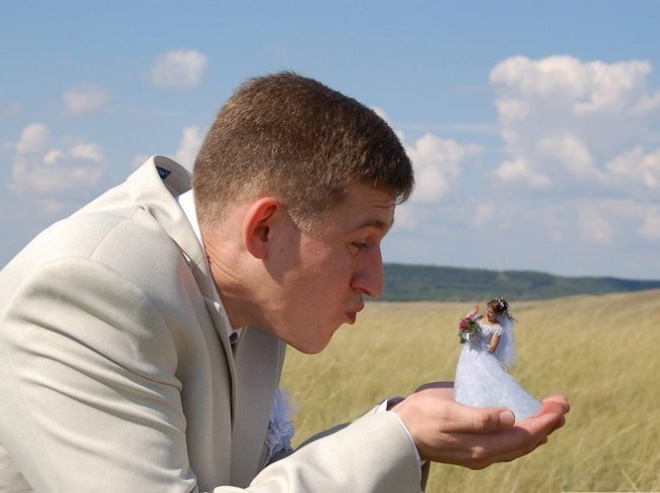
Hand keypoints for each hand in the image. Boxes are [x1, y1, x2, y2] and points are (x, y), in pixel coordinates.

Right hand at [392, 382, 567, 468]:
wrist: (399, 432)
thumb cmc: (422, 417)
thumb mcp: (448, 412)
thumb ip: (479, 417)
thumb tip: (510, 417)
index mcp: (482, 446)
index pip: (524, 435)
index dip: (545, 421)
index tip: (560, 405)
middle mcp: (485, 454)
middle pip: (526, 441)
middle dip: (547, 423)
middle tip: (562, 404)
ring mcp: (479, 452)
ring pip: (518, 444)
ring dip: (538, 428)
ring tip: (552, 413)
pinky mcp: (473, 447)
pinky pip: (506, 443)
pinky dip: (521, 432)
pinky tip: (523, 422)